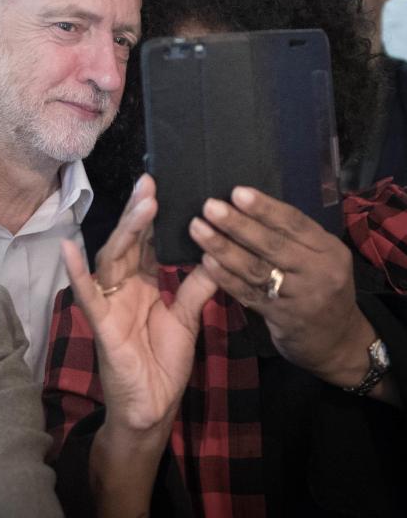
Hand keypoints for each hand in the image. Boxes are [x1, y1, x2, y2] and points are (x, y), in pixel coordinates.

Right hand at [64, 174, 216, 436]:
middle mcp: (123, 288)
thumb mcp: (188, 319)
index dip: (153, 217)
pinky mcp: (101, 323)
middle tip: (151, 183)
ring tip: (140, 203)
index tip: (161, 186)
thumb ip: (197, 287)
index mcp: (144, 285)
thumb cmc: (163, 363)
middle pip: (129, 244)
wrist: (151, 406)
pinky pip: (87, 295)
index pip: (148, 244)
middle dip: (139, 214)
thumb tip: (215, 254)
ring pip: (113, 259)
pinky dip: (77, 272)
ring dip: (125, 231)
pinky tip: (68, 248)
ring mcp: (110, 303)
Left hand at [189, 186, 373, 386]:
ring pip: (257, 268)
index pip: (295, 223)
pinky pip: (248, 293)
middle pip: (273, 244)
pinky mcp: (283, 318)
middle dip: (237, 224)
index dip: (265, 207)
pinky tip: (205, 262)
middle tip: (209, 206)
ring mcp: (302, 297)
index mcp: (328, 249)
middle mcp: (319, 271)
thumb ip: (292, 238)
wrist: (337, 341)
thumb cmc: (318, 289)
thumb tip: (245, 205)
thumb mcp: (318, 259)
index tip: (237, 192)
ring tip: (197, 229)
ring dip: (223, 247)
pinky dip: (225, 277)